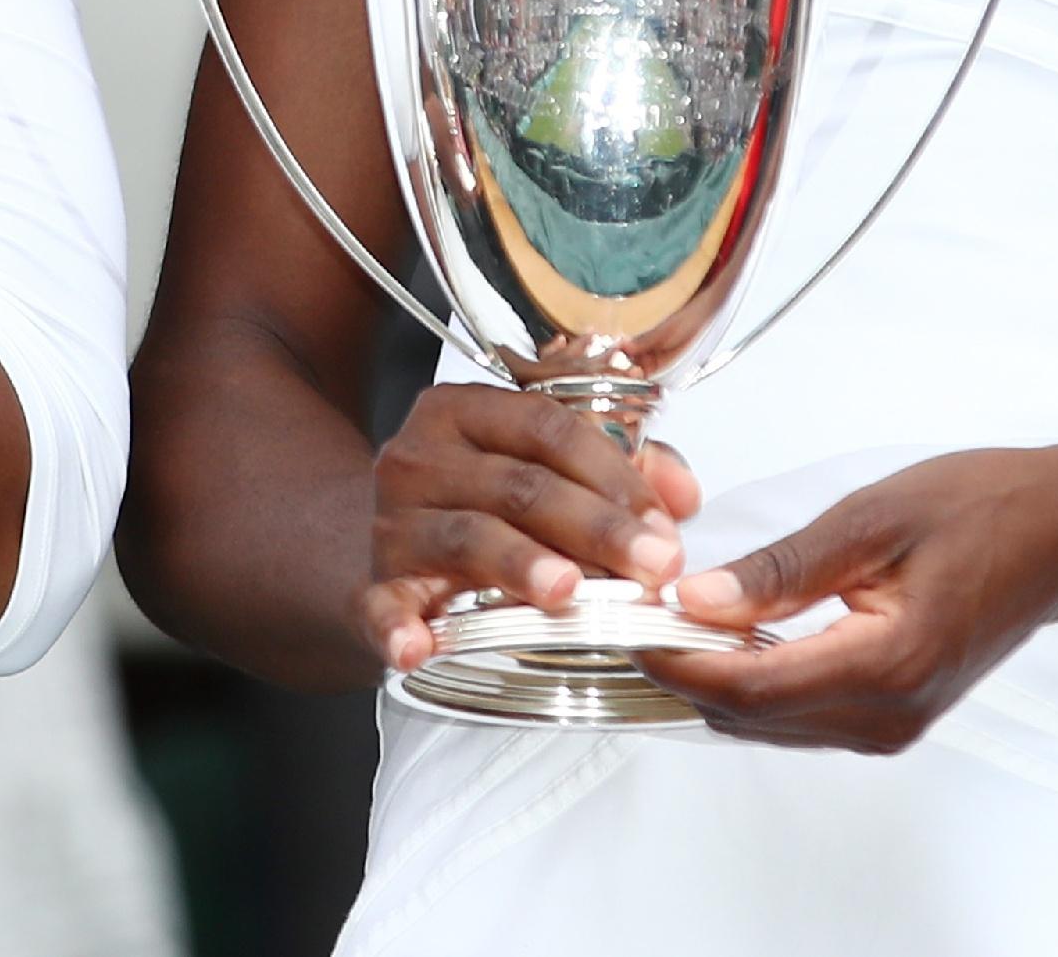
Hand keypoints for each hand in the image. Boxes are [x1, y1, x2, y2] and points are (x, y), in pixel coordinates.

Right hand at [357, 382, 702, 675]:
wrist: (387, 542)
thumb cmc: (480, 501)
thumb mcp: (540, 466)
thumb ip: (618, 470)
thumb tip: (682, 494)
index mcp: (464, 412)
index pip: (547, 427)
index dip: (612, 474)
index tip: (664, 524)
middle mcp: (421, 457)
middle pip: (518, 485)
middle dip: (595, 527)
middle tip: (651, 566)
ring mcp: (394, 524)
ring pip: (469, 537)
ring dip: (521, 564)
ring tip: (568, 591)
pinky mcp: (375, 587)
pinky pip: (381, 606)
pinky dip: (397, 627)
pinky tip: (417, 646)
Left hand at [645, 445, 1057, 751]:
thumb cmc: (984, 509)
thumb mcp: (872, 519)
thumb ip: (780, 569)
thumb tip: (693, 601)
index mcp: (885, 669)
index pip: (744, 688)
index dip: (672, 659)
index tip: (619, 619)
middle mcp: (887, 717)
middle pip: (747, 716)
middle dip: (679, 667)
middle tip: (629, 606)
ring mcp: (892, 725)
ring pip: (767, 722)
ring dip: (711, 675)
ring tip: (667, 610)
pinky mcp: (893, 715)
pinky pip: (798, 713)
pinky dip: (752, 677)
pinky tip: (729, 625)